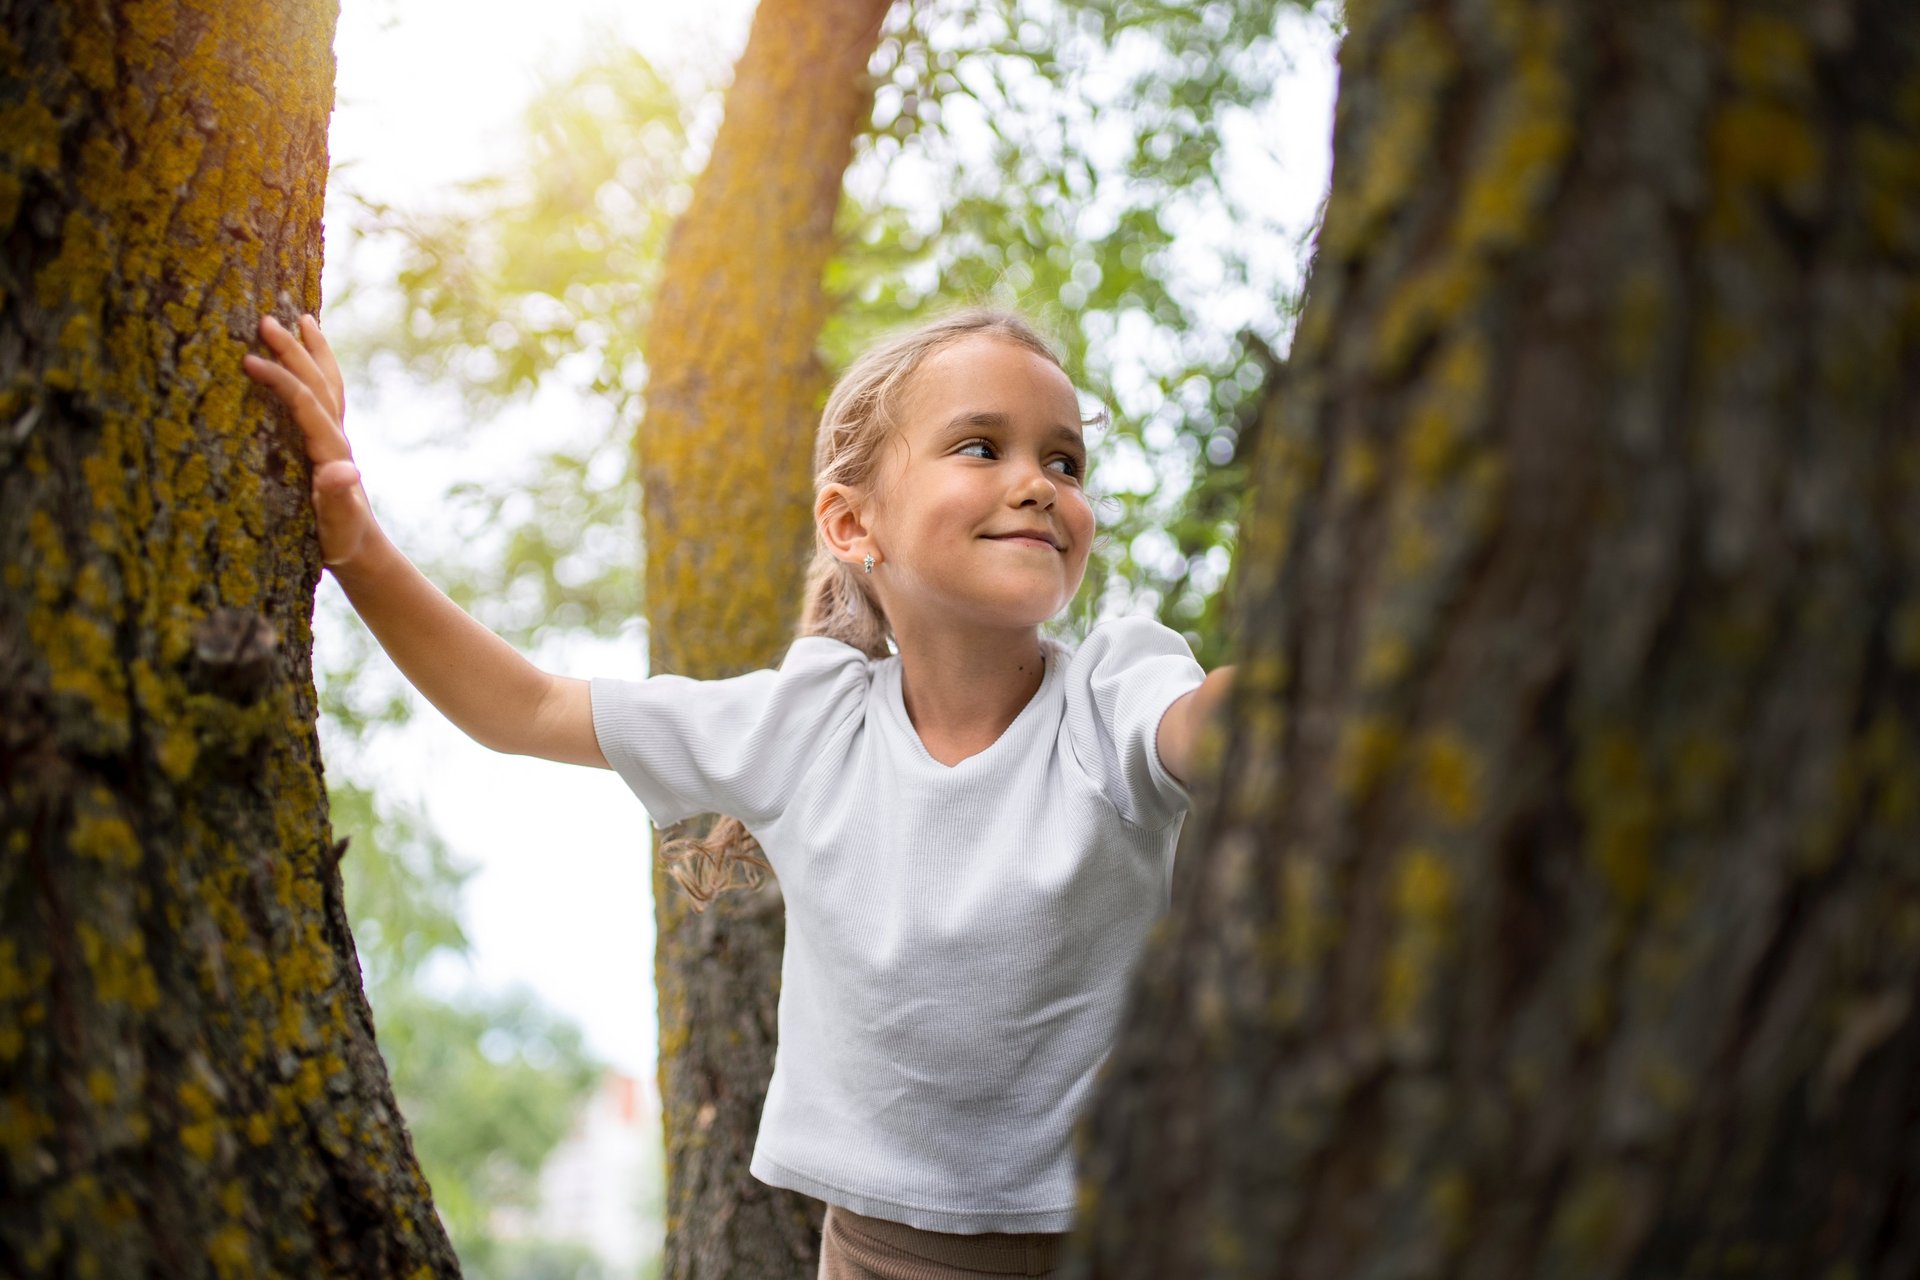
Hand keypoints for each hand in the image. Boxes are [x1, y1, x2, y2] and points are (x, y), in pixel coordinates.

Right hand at [242, 314, 375, 567]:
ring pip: (327, 383)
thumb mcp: (336, 525)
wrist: (360, 548)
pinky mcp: (330, 441)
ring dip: (314, 351)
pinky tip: (311, 355)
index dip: (279, 380)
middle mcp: (336, 437)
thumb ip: (338, 499)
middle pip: (317, 383)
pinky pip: (327, 395)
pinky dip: (320, 369)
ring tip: (303, 318)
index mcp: (330, 451)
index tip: (248, 359)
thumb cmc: (341, 540)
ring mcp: (335, 436)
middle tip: (265, 320)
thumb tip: (343, 470)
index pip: (304, 404)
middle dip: (293, 351)